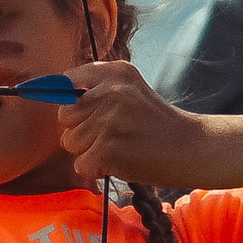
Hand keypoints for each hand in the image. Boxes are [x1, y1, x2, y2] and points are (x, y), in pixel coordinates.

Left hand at [57, 60, 208, 186]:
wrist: (192, 148)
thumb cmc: (157, 124)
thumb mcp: (131, 90)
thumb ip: (95, 88)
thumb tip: (49, 91)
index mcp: (115, 72)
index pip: (67, 82)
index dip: (68, 100)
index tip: (79, 111)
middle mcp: (110, 91)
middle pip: (64, 116)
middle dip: (81, 130)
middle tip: (112, 134)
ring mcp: (108, 120)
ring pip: (70, 142)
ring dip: (89, 151)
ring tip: (119, 147)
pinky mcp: (107, 149)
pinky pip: (81, 164)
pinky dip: (97, 170)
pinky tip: (120, 162)